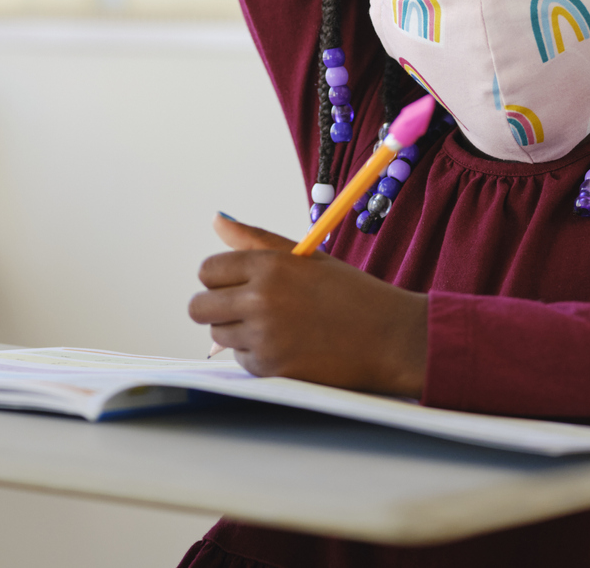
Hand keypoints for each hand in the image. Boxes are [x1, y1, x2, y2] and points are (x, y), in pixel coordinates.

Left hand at [190, 214, 427, 395]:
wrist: (390, 338)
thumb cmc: (350, 294)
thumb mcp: (306, 258)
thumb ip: (256, 240)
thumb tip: (217, 220)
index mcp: (269, 265)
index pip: (208, 270)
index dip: (221, 278)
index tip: (238, 283)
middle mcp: (260, 299)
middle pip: (199, 307)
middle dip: (216, 307)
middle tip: (244, 308)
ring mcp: (263, 337)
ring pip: (218, 335)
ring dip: (237, 332)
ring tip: (276, 326)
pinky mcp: (271, 368)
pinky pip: (241, 360)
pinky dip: (257, 356)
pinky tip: (288, 346)